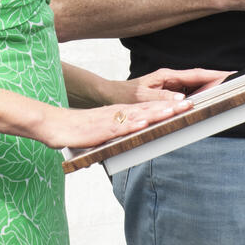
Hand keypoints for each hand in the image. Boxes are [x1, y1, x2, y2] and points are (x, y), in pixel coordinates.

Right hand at [33, 99, 189, 149]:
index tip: (185, 104)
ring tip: (176, 109)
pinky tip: (145, 123)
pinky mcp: (100, 129)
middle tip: (191, 104)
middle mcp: (118, 113)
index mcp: (120, 114)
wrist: (53, 125)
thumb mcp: (104, 133)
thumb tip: (132, 140)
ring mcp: (110, 120)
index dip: (167, 106)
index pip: (148, 108)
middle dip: (170, 106)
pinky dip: (133, 124)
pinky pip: (120, 126)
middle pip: (148, 108)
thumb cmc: (77, 130)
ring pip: (139, 114)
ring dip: (158, 112)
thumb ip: (118, 136)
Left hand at [128, 68, 230, 101]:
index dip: (214, 74)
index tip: (229, 75)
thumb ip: (161, 97)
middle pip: (200, 79)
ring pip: (196, 87)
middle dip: (217, 80)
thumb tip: (181, 99)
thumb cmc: (126, 94)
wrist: (114, 95)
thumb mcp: (142, 96)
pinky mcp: (170, 93)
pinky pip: (189, 94)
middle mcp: (172, 79)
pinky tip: (206, 102)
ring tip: (225, 94)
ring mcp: (172, 86)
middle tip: (234, 85)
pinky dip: (199, 97)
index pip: (196, 74)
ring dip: (210, 89)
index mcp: (168, 76)